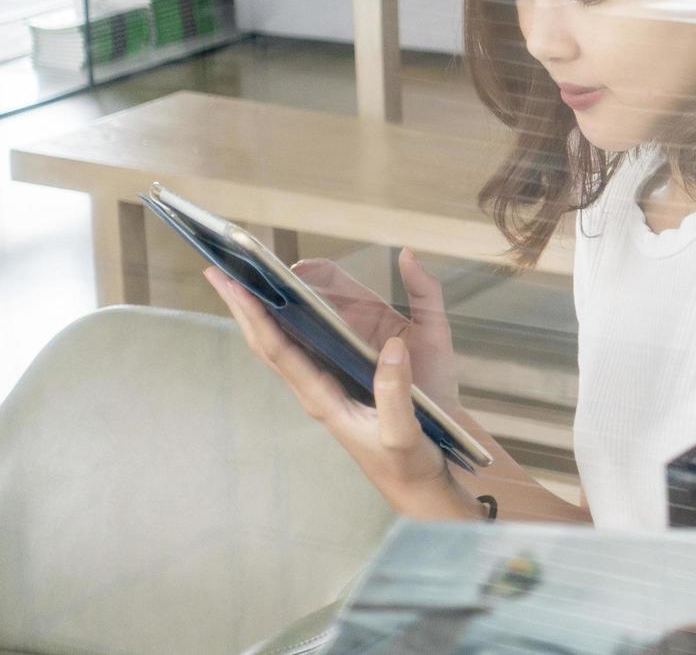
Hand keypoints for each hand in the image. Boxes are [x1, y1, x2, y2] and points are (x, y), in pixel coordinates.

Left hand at [204, 267, 478, 519]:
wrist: (423, 482)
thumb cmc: (407, 463)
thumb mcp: (402, 435)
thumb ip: (394, 394)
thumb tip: (391, 347)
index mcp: (322, 399)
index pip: (278, 349)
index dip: (253, 314)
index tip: (230, 283)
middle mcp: (318, 385)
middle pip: (269, 338)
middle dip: (244, 302)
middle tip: (221, 265)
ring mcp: (331, 379)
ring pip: (289, 336)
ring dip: (269, 303)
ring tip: (253, 268)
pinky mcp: (349, 376)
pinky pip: (316, 338)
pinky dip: (304, 309)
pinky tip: (303, 290)